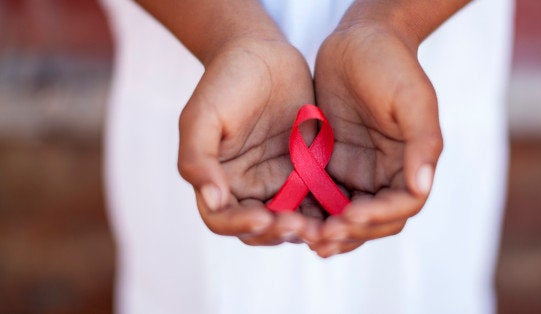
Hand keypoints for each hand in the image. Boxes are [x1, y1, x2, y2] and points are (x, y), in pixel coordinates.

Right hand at [178, 36, 321, 245]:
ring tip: (325, 225)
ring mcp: (281, 182)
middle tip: (301, 226)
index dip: (241, 225)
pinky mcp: (310, 172)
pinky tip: (343, 207)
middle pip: (261, 229)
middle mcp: (249, 189)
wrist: (262, 53)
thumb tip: (212, 199)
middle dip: (279, 232)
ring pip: (294, 221)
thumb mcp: (202, 116)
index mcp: (218, 181)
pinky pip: (321, 199)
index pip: (224, 219)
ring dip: (307, 228)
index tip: (265, 217)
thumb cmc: (225, 81)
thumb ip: (198, 158)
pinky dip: (329, 209)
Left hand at [310, 22, 442, 256]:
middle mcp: (388, 174)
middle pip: (375, 220)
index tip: (349, 216)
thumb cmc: (390, 63)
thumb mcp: (412, 97)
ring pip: (348, 216)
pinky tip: (293, 218)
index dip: (378, 217)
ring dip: (331, 231)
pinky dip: (312, 212)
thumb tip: (422, 187)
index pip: (402, 204)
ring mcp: (359, 172)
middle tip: (322, 237)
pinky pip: (322, 198)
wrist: (357, 40)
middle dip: (351, 231)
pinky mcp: (332, 165)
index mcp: (412, 162)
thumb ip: (423, 142)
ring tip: (307, 238)